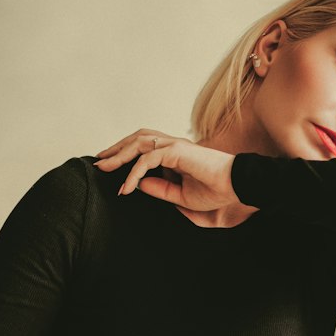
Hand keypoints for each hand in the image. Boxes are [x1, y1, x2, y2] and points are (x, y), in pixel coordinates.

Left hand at [94, 129, 240, 217]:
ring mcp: (174, 146)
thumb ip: (160, 189)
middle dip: (116, 149)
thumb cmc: (215, 191)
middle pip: (137, 139)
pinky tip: (127, 186)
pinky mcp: (176, 151)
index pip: (143, 147)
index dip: (125, 155)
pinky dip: (134, 172)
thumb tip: (138, 184)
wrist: (235, 187)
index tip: (110, 169)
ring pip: (139, 143)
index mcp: (174, 153)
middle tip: (99, 162)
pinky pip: (148, 160)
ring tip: (105, 168)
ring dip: (119, 155)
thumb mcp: (180, 195)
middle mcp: (172, 145)